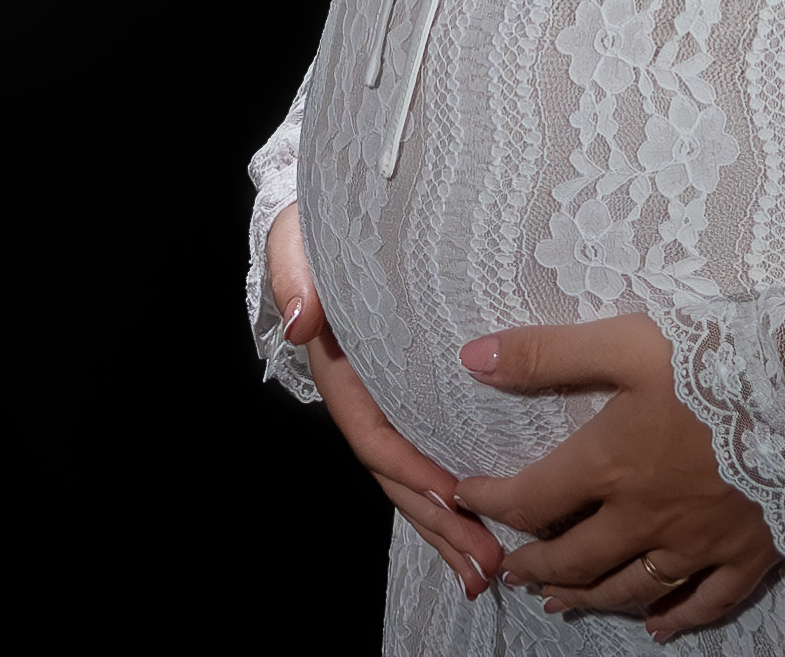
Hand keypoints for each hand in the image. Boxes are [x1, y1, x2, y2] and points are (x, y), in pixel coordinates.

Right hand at [266, 204, 506, 599]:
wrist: (340, 214)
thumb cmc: (319, 227)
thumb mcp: (297, 240)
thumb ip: (295, 274)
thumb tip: (304, 320)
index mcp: (341, 368)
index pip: (374, 431)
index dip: (409, 468)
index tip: (453, 495)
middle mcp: (365, 395)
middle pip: (400, 474)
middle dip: (438, 522)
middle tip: (484, 565)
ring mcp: (389, 402)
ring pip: (417, 477)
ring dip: (449, 527)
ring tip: (489, 570)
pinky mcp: (417, 398)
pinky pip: (434, 455)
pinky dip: (454, 499)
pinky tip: (483, 532)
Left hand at [449, 314, 781, 641]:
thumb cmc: (716, 362)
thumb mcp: (626, 343)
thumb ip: (547, 354)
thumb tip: (473, 358)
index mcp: (608, 467)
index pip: (531, 501)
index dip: (492, 504)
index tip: (467, 498)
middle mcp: (643, 519)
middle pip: (574, 559)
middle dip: (535, 566)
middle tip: (512, 570)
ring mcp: (695, 545)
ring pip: (628, 589)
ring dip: (588, 599)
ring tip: (559, 603)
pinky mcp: (744, 556)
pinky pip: (704, 603)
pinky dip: (675, 621)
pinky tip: (656, 630)